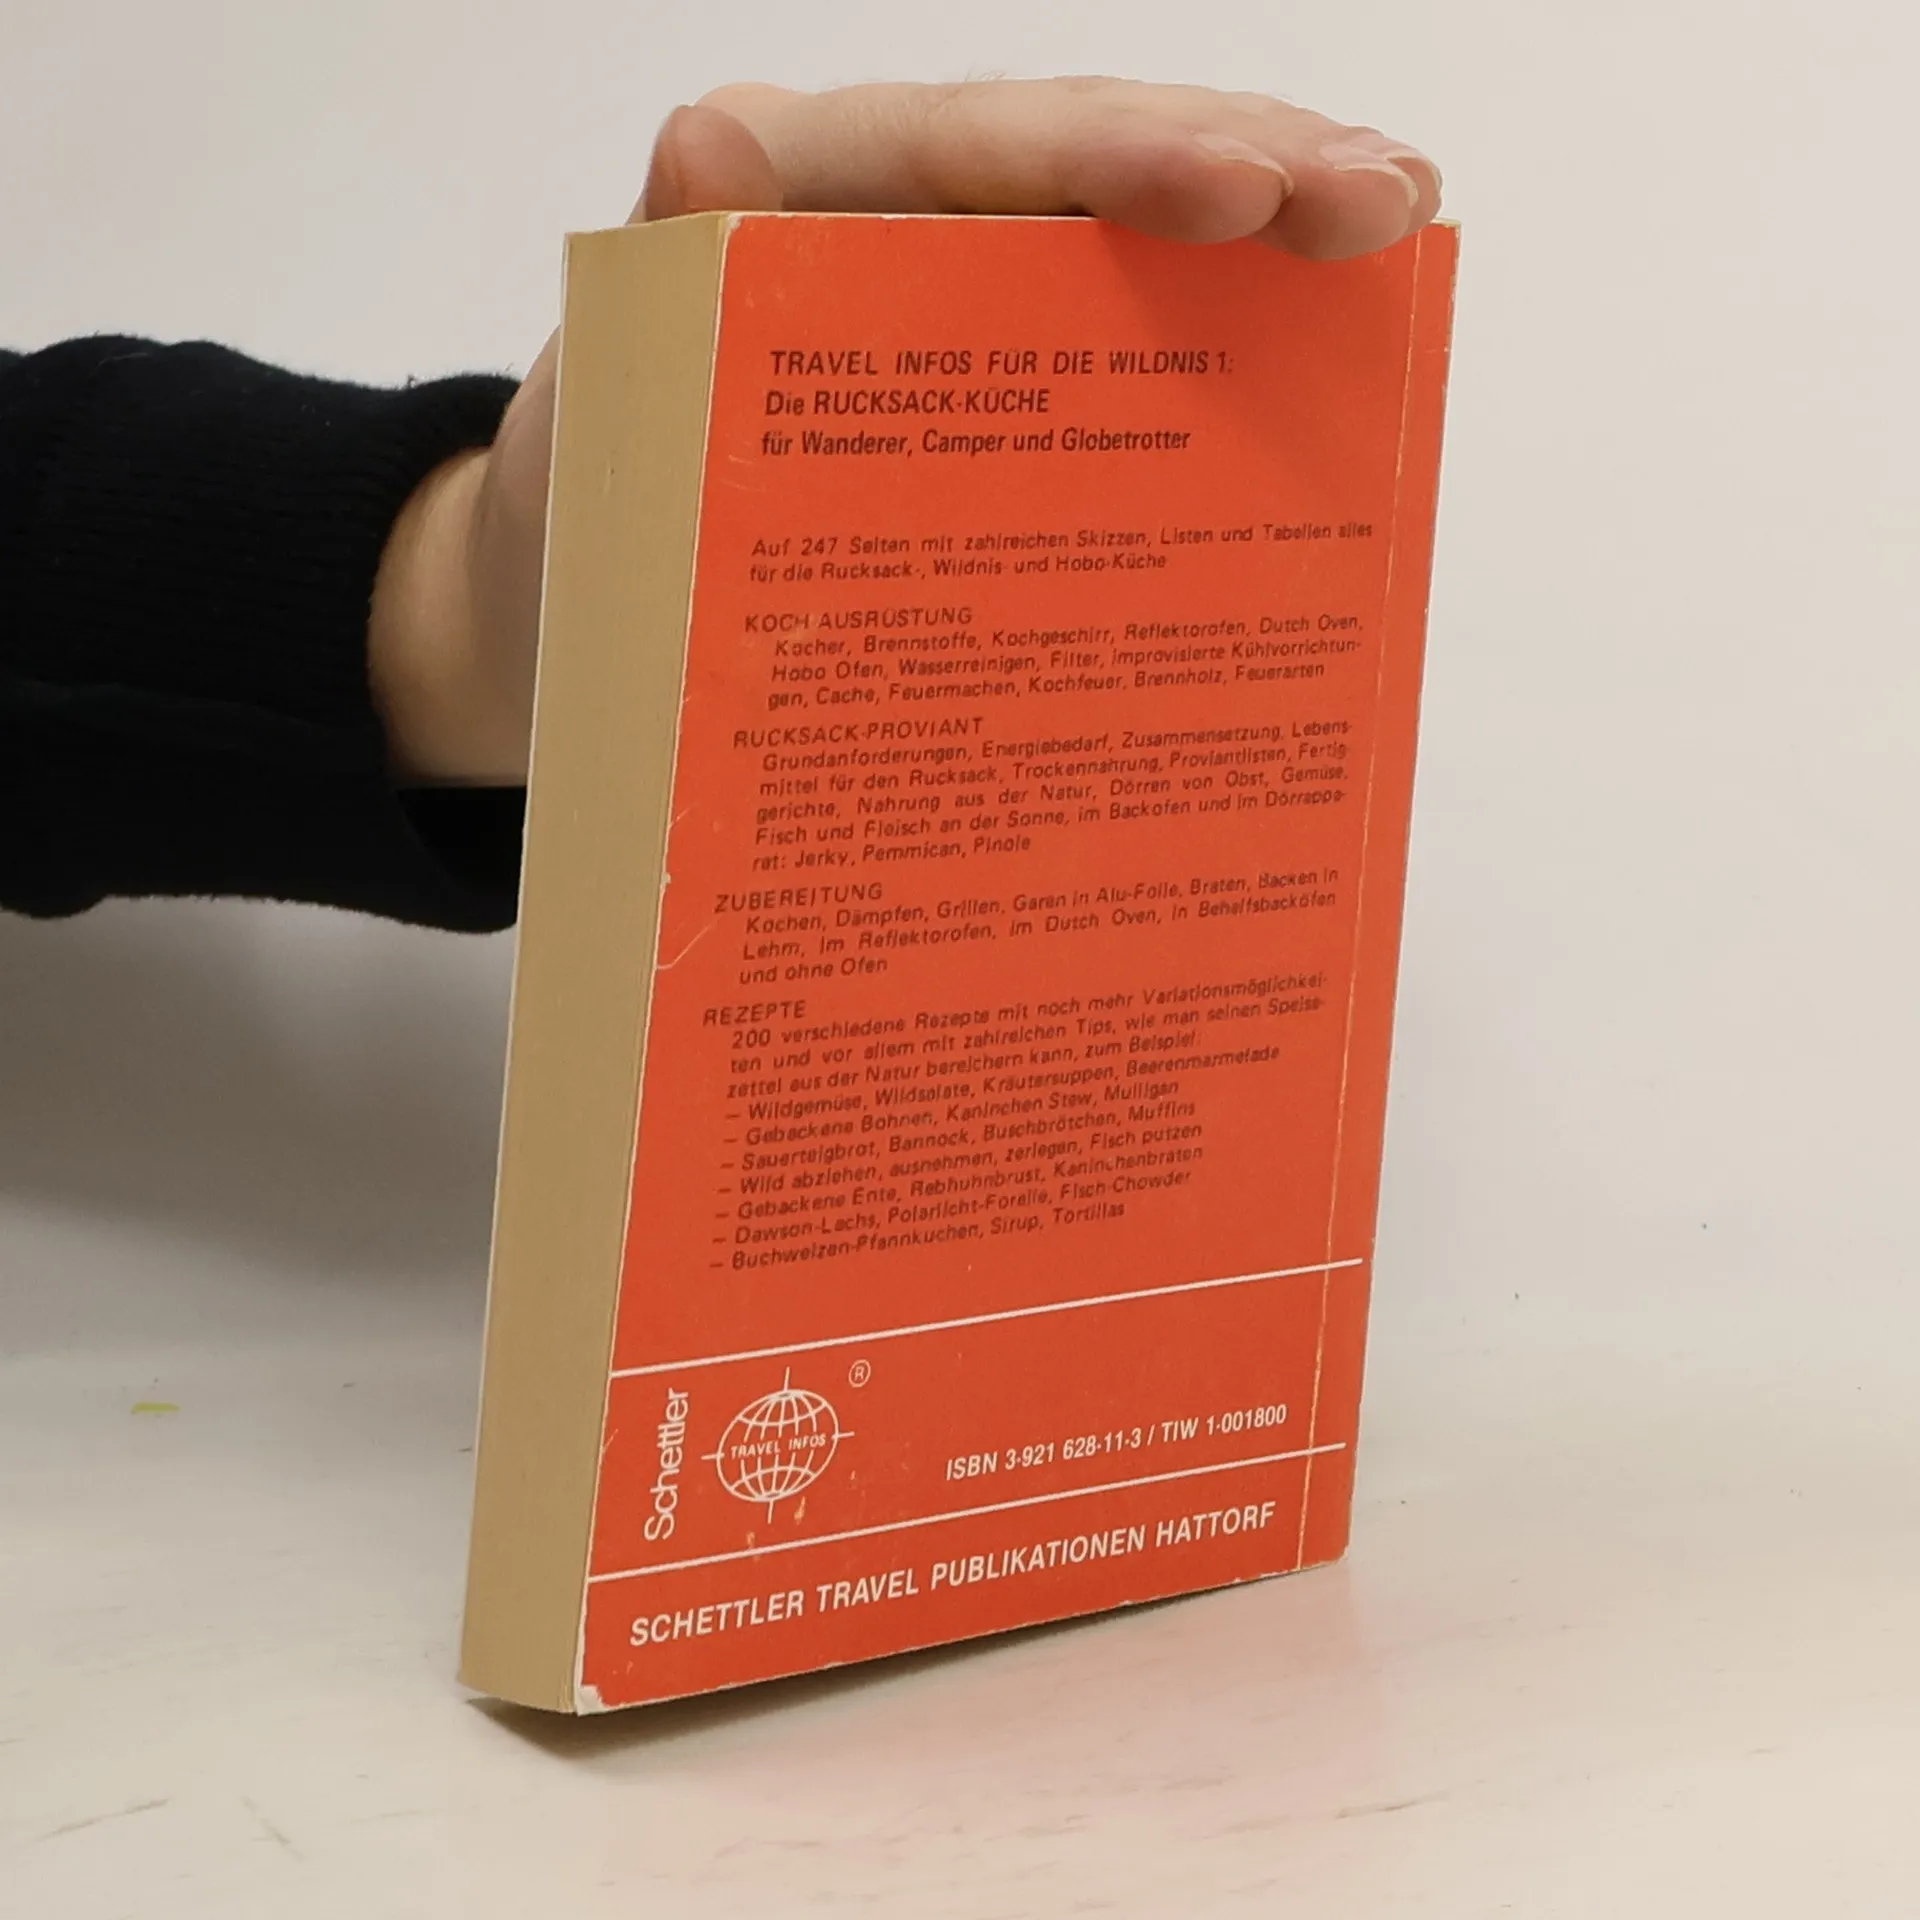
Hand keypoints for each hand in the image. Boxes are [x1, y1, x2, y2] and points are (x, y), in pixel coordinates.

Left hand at [371, 79, 1441, 783]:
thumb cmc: (576, 522)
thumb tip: (714, 144)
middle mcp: (881, 232)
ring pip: (1117, 247)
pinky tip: (1320, 359)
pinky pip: (1110, 356)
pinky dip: (1215, 354)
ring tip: (1393, 239)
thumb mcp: (591, 428)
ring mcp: (947, 313)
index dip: (1117, 161)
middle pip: (1077, 165)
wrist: (567, 615)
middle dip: (1241, 169)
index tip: (1248, 195)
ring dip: (1260, 243)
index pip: (966, 148)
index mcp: (783, 205)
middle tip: (1387, 206)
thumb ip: (649, 309)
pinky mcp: (987, 403)